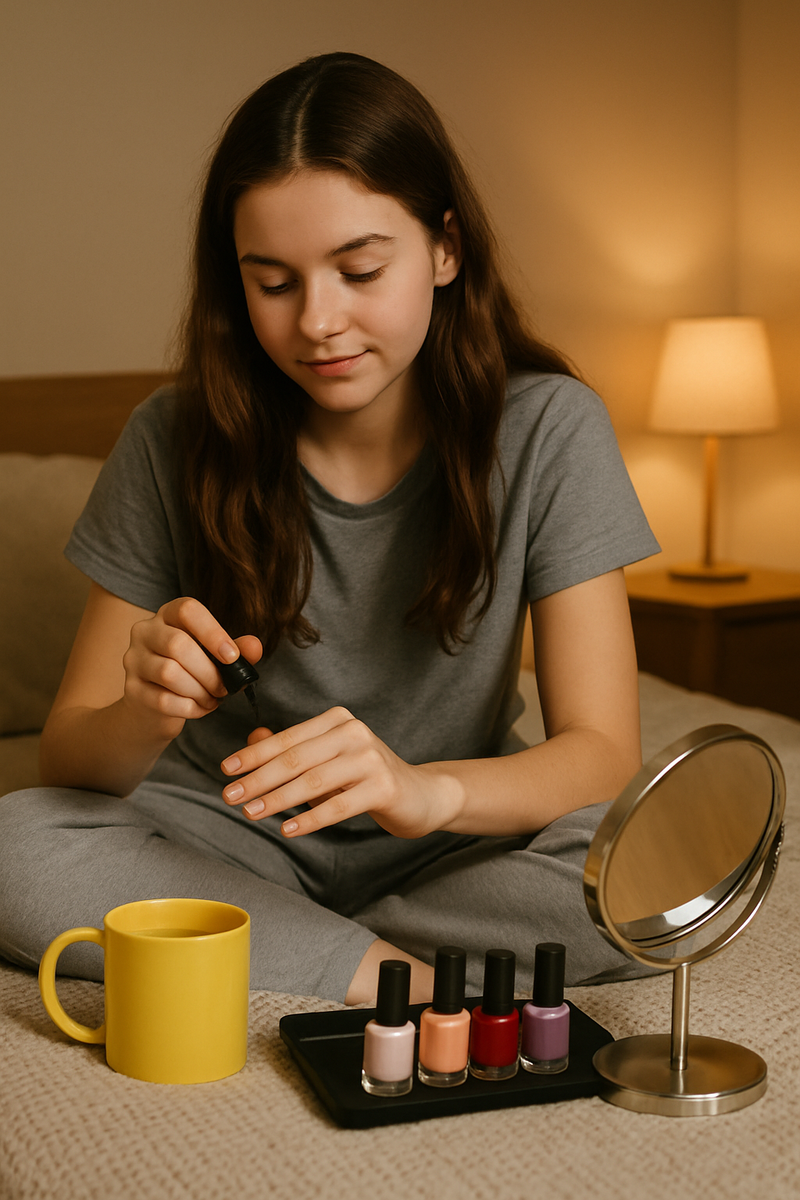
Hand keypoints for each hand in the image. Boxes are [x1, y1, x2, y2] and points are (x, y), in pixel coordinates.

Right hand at [122, 597, 261, 738]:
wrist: (156, 707)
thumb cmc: (192, 673)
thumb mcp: (216, 657)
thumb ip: (237, 650)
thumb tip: (255, 647)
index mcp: (168, 615)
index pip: (187, 610)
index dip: (213, 632)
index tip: (232, 657)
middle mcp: (145, 632)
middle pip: (178, 644)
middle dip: (210, 672)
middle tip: (224, 687)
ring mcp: (134, 660)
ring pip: (169, 673)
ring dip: (200, 691)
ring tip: (212, 698)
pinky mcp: (131, 690)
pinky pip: (163, 700)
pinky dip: (189, 708)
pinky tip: (199, 708)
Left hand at [220, 707, 461, 838]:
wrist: (421, 794)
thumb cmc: (368, 777)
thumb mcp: (328, 759)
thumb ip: (293, 749)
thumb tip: (252, 739)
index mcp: (337, 721)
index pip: (287, 738)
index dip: (254, 755)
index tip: (227, 770)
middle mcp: (353, 733)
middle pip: (295, 759)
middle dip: (258, 779)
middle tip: (231, 796)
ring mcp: (370, 758)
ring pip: (312, 781)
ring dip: (278, 799)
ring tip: (252, 813)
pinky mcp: (381, 787)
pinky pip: (337, 805)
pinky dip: (310, 818)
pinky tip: (289, 829)